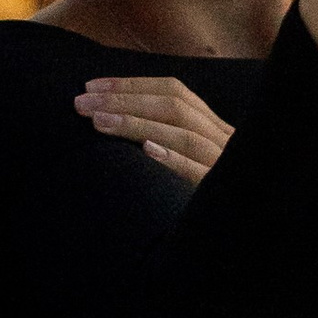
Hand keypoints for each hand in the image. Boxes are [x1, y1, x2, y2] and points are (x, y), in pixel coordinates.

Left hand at [75, 74, 232, 185]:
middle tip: (82, 103)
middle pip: (174, 108)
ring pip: (185, 137)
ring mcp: (222, 166)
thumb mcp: (192, 154)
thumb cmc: (199, 189)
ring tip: (99, 122)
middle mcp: (221, 140)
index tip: (91, 87)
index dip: (131, 85)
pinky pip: (199, 173)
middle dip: (124, 100)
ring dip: (139, 125)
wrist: (235, 232)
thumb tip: (112, 112)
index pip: (173, 92)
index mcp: (213, 126)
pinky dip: (174, 159)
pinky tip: (146, 151)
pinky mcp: (218, 193)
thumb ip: (167, 131)